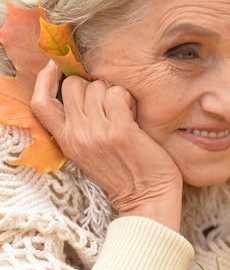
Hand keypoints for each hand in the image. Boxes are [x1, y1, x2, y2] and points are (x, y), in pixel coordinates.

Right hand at [31, 61, 182, 229]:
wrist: (147, 200)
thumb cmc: (125, 175)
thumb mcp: (89, 153)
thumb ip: (81, 127)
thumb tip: (84, 92)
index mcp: (66, 141)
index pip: (40, 104)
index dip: (45, 81)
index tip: (55, 68)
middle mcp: (77, 135)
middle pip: (72, 85)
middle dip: (92, 85)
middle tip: (110, 103)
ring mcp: (97, 133)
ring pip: (97, 86)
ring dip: (115, 93)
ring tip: (126, 114)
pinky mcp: (120, 131)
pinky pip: (118, 94)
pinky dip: (129, 98)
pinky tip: (134, 115)